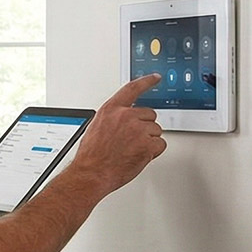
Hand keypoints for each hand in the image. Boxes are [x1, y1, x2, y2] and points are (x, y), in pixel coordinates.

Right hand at [71, 74, 167, 194]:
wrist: (91, 173)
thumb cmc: (91, 156)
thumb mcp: (96, 128)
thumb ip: (113, 119)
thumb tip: (123, 120)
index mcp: (111, 110)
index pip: (132, 89)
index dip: (146, 82)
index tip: (155, 78)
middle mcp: (126, 116)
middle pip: (150, 115)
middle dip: (145, 126)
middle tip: (132, 140)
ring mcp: (138, 130)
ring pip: (156, 131)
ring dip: (148, 141)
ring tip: (131, 150)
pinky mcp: (147, 144)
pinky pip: (160, 145)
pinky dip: (153, 152)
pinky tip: (138, 155)